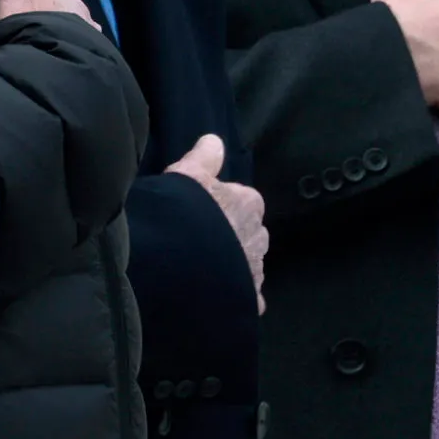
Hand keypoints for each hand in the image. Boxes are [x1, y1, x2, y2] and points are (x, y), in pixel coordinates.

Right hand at [168, 134, 266, 312]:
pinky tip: (220, 298)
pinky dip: (238, 297)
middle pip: (249, 233)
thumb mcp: (187, 175)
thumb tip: (214, 140)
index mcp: (249, 203)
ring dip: (234, 267)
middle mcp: (259, 235)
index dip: (222, 207)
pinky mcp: (248, 298)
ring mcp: (255, 269)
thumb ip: (203, 157)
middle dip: (233, 238)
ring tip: (205, 272)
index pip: (243, 201)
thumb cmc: (183, 211)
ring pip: (249, 265)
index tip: (203, 214)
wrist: (179, 262)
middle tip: (202, 243)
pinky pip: (248, 297)